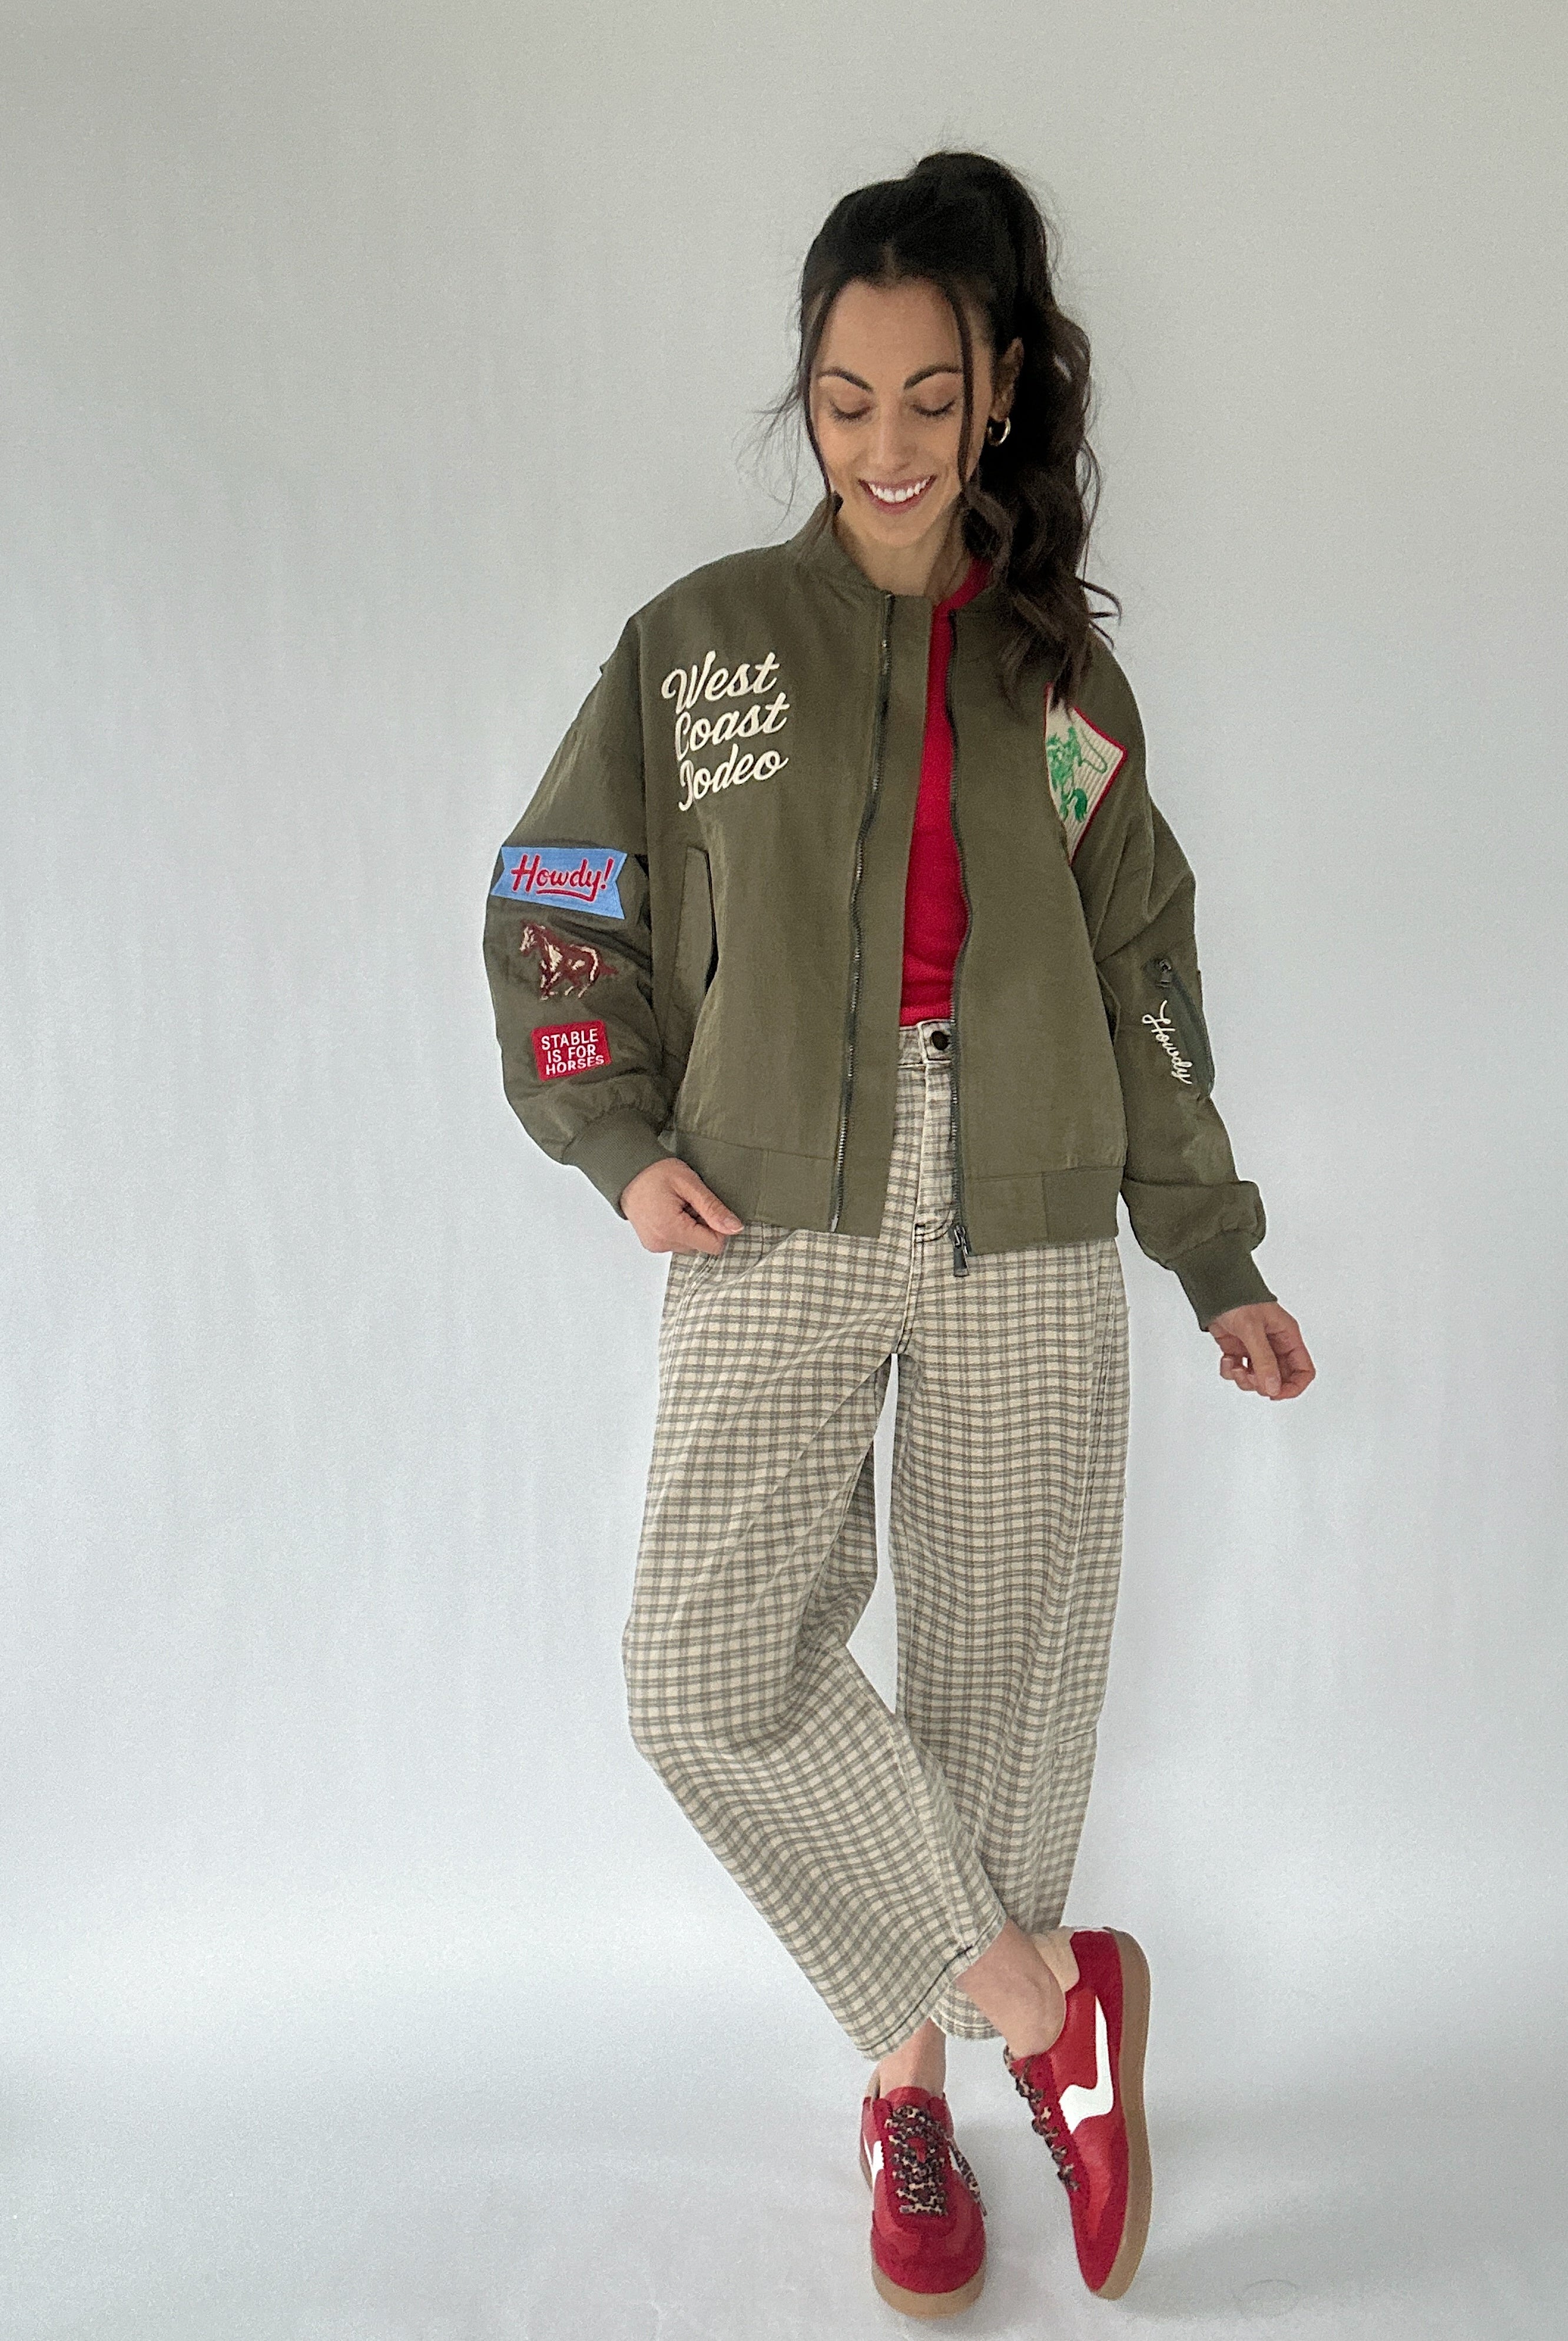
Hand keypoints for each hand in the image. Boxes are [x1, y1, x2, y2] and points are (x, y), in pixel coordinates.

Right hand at [621, 1156, 743, 1255]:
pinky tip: (671, 1212)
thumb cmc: (655, 1173)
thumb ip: (713, 1208)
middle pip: (702, 1246)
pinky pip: (677, 1243)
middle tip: (688, 1203)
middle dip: (702, 1225)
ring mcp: (655, 1245)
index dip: (718, 1226)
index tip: (707, 1207)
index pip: (714, 1245)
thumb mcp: (689, 1184)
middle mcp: (662, 1243)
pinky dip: (680, 1229)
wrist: (627, 1171)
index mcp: (672, 1230)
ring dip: (691, 1227)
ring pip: (691, 1245)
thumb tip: (734, 1228)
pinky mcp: (652, 1244)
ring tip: (678, 1206)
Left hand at [1206, 1301, 1314, 1399]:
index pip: (1304, 1370)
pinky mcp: (1239, 1350)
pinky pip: (1240, 1372)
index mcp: (1287, 1337)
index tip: (1275, 1393)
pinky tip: (1227, 1359)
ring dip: (1245, 1379)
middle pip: (1280, 1379)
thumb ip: (1263, 1359)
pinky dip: (1231, 1371)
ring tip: (1236, 1366)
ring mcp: (1256, 1348)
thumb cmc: (1237, 1297)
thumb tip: (1273, 1388)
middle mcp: (1275, 1345)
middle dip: (1264, 1384)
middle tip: (1251, 1376)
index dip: (1293, 1387)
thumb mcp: (1253, 1329)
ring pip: (1259, 1379)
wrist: (1214, 1288)